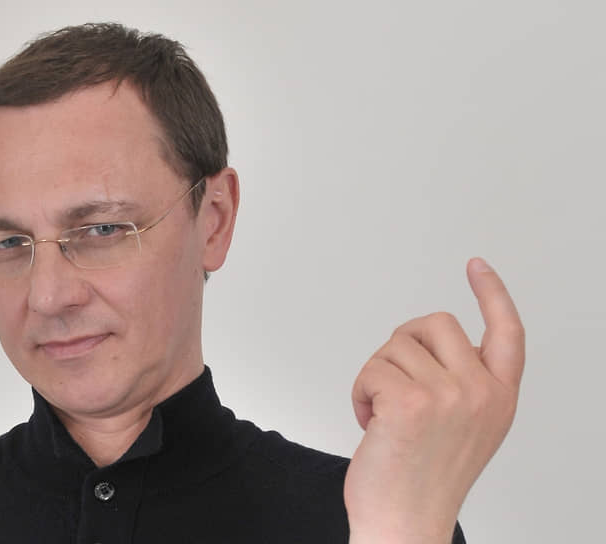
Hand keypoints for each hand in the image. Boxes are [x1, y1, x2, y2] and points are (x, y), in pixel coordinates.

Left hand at [344, 258, 524, 542]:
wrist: (404, 522)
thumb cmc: (422, 478)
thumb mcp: (466, 428)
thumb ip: (464, 384)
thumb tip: (431, 344)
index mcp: (499, 397)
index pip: (506, 332)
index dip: (492, 293)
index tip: (477, 266)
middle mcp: (481, 392)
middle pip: (433, 323)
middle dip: (402, 346)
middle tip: (394, 385)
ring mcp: (449, 395)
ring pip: (394, 346)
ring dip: (376, 377)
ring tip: (384, 418)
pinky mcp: (410, 402)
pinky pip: (371, 369)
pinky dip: (360, 393)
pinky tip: (371, 424)